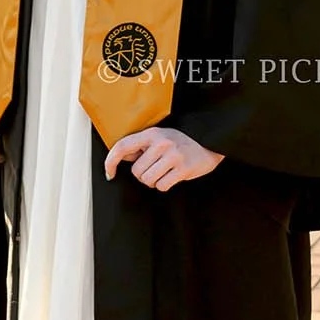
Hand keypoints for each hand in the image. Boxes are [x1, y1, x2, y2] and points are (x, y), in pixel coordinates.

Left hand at [104, 125, 223, 190]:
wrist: (210, 142)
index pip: (122, 146)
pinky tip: (173, 176)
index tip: (109, 172)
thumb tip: (119, 157)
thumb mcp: (159, 137)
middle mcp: (161, 143)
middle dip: (144, 174)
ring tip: (165, 171)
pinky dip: (165, 185)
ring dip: (154, 181)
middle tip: (156, 167)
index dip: (111, 161)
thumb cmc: (181, 142)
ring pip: (148, 181)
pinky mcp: (183, 169)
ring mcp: (173, 156)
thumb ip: (140, 146)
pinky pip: (162, 186)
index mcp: (151, 133)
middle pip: (137, 172)